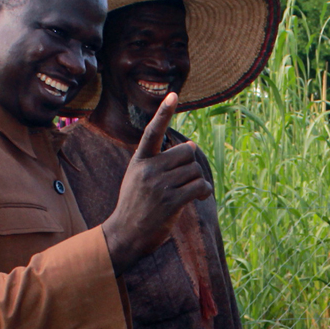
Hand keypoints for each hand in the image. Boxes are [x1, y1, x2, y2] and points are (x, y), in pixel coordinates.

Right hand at [100, 93, 213, 273]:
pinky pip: (199, 187)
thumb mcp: (137, 177)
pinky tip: (200, 196)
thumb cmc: (135, 205)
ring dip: (198, 180)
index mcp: (140, 160)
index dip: (164, 112)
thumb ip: (159, 161)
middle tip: (185, 177)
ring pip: (194, 170)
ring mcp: (159, 186)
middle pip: (187, 152)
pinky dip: (204, 190)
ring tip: (190, 190)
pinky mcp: (171, 202)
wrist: (125, 233)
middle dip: (191, 163)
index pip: (153, 131)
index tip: (173, 94)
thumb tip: (192, 145)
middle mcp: (149, 169)